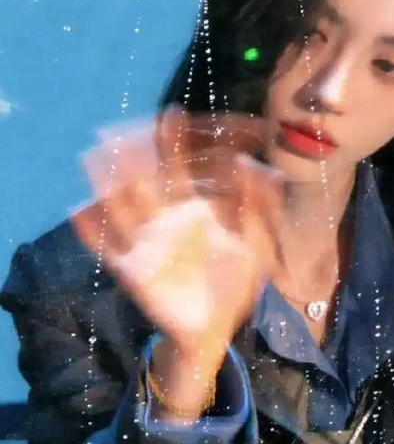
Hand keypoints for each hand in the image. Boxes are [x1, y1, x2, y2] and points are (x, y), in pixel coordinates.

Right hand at [71, 106, 284, 377]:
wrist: (214, 330)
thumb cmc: (233, 287)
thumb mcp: (255, 247)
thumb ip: (258, 211)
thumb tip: (265, 170)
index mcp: (195, 211)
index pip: (183, 169)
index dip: (178, 143)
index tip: (174, 114)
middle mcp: (166, 221)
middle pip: (147, 179)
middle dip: (137, 152)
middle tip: (124, 123)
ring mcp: (147, 244)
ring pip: (123, 207)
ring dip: (108, 183)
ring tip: (95, 156)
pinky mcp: (134, 271)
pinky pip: (109, 250)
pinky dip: (93, 233)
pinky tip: (79, 212)